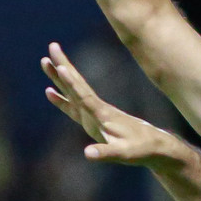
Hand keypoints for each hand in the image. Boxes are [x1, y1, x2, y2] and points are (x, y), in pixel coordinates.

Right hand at [41, 43, 179, 164]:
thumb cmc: (141, 150)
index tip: (61, 66)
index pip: (84, 96)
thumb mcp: (123, 155)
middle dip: (63, 66)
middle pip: (77, 85)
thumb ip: (105, 153)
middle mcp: (98, 110)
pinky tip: (50, 91)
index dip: (72, 83)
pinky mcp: (94, 120)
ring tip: (45, 61)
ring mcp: (95, 113)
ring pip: (74, 91)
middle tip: (52, 46)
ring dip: (59, 77)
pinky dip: (61, 98)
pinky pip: (74, 105)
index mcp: (103, 116)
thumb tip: (87, 154)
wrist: (155, 146)